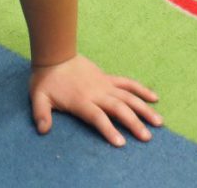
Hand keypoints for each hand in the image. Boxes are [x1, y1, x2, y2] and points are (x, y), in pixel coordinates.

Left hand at [28, 55, 161, 145]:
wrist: (54, 53)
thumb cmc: (46, 79)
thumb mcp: (38, 97)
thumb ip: (41, 114)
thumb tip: (43, 130)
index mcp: (81, 100)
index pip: (98, 117)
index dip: (109, 129)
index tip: (121, 143)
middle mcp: (97, 93)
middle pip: (119, 108)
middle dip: (134, 123)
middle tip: (147, 137)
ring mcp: (104, 84)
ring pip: (129, 97)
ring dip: (144, 109)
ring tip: (158, 122)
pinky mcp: (108, 78)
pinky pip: (128, 83)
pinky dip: (141, 89)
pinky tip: (154, 98)